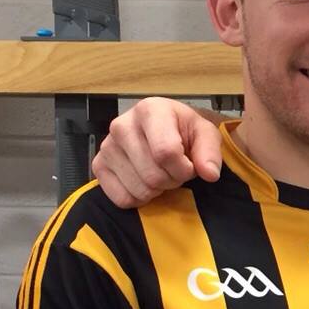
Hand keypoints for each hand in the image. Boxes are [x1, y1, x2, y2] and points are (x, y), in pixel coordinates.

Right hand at [92, 95, 223, 207]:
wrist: (167, 131)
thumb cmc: (184, 131)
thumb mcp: (205, 134)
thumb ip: (210, 152)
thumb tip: (209, 173)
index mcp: (149, 110)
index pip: (166, 152)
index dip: (184, 168)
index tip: (189, 165)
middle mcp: (121, 125)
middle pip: (153, 175)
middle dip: (172, 180)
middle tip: (174, 170)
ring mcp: (106, 146)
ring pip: (139, 189)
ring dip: (157, 189)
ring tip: (160, 172)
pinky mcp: (99, 165)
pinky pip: (121, 198)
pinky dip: (139, 198)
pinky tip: (144, 181)